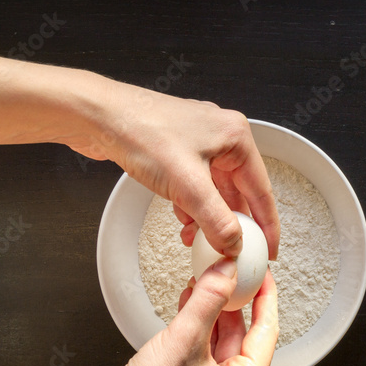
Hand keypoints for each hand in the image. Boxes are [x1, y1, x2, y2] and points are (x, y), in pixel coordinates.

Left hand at [69, 81, 279, 259]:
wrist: (96, 116)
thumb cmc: (140, 130)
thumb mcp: (187, 185)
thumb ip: (216, 220)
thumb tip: (234, 243)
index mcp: (235, 137)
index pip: (261, 190)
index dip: (266, 225)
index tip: (269, 249)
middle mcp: (221, 138)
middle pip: (239, 192)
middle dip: (232, 224)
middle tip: (234, 249)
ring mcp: (199, 144)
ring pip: (215, 192)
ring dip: (209, 218)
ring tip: (202, 240)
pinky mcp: (178, 151)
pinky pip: (196, 187)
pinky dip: (192, 207)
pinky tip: (184, 221)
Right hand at [97, 260, 278, 365]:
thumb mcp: (184, 339)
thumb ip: (210, 299)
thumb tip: (227, 272)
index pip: (267, 333)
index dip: (265, 299)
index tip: (263, 276)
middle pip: (243, 337)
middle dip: (233, 304)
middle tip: (231, 276)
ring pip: (221, 343)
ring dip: (213, 313)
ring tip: (206, 285)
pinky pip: (203, 353)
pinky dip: (197, 328)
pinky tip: (189, 307)